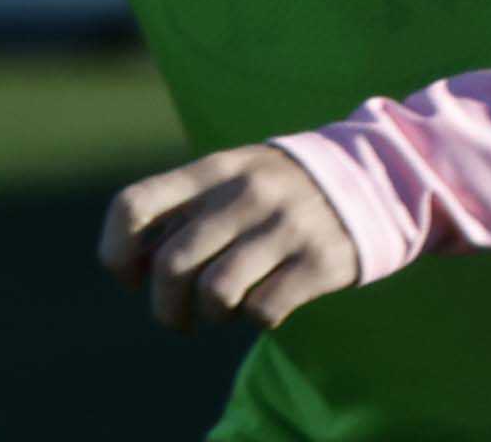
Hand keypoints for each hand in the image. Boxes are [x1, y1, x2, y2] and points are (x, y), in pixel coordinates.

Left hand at [101, 144, 355, 336]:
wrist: (371, 179)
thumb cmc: (276, 191)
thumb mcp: (229, 178)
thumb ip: (182, 209)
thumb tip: (129, 264)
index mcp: (211, 170)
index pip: (134, 205)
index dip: (118, 251)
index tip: (130, 277)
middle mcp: (244, 194)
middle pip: (172, 263)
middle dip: (165, 306)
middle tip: (176, 317)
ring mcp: (284, 227)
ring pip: (216, 291)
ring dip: (209, 315)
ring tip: (220, 313)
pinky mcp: (319, 262)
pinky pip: (264, 309)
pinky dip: (254, 320)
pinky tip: (262, 308)